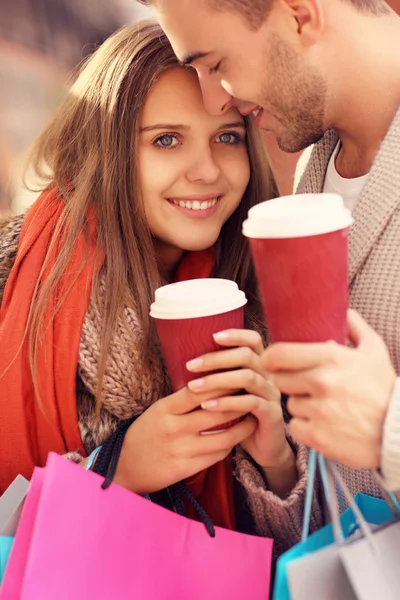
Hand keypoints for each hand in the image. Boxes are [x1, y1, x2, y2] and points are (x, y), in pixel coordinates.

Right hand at [114, 383, 255, 494]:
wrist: (126, 465)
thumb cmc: (146, 432)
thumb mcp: (160, 410)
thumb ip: (184, 400)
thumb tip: (215, 383)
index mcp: (165, 409)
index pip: (199, 390)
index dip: (222, 382)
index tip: (240, 375)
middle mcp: (174, 428)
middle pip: (216, 412)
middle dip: (240, 402)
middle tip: (256, 394)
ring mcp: (181, 450)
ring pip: (223, 436)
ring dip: (243, 426)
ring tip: (254, 416)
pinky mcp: (186, 468)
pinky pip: (217, 455)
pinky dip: (230, 444)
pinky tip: (237, 437)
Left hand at [187, 329, 295, 478]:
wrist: (265, 447)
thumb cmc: (242, 416)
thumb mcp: (231, 392)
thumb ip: (220, 375)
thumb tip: (190, 360)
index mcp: (260, 366)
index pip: (253, 340)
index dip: (236, 335)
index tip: (212, 336)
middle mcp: (269, 376)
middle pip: (247, 355)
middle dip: (216, 358)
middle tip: (191, 365)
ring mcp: (273, 394)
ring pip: (248, 378)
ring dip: (217, 380)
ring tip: (193, 387)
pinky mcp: (272, 414)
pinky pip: (251, 403)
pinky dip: (227, 402)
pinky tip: (208, 406)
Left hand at [261, 310, 396, 468]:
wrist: (399, 431)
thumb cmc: (384, 389)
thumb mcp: (375, 351)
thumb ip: (355, 327)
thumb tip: (343, 310)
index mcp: (331, 358)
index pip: (279, 353)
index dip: (270, 357)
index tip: (271, 361)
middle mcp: (321, 382)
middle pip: (280, 379)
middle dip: (289, 381)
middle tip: (305, 385)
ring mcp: (318, 410)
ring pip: (290, 404)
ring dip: (301, 405)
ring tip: (323, 406)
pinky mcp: (317, 436)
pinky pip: (296, 426)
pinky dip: (306, 427)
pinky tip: (324, 424)